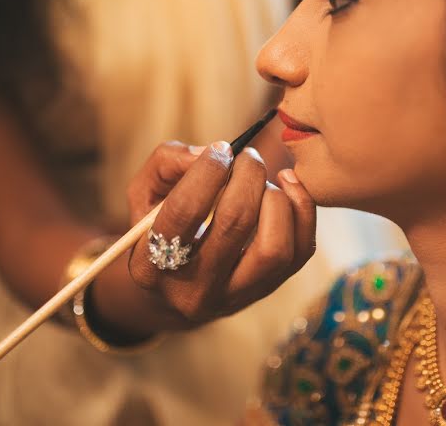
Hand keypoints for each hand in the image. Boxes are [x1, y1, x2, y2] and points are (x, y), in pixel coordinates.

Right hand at [115, 140, 315, 332]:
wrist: (175, 288)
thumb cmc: (158, 227)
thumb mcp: (144, 194)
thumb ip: (167, 163)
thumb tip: (210, 152)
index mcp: (151, 266)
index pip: (184, 211)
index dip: (207, 170)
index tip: (219, 149)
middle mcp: (193, 290)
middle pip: (235, 222)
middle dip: (248, 175)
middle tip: (247, 156)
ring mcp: (235, 296)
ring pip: (275, 248)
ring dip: (276, 199)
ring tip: (264, 181)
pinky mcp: (267, 290)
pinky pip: (301, 250)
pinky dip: (302, 210)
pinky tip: (286, 187)